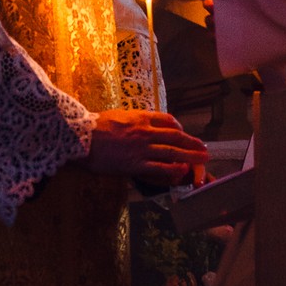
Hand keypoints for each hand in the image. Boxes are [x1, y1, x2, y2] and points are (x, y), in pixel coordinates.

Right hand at [81, 108, 208, 187]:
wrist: (81, 138)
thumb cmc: (94, 126)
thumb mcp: (117, 115)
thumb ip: (132, 119)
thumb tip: (139, 123)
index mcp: (140, 118)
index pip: (167, 120)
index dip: (179, 128)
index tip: (184, 133)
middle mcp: (145, 132)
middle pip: (175, 137)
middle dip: (192, 142)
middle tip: (204, 148)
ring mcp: (142, 149)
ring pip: (172, 152)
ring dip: (190, 155)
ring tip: (203, 159)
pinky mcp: (136, 164)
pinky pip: (159, 167)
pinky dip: (173, 169)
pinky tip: (183, 170)